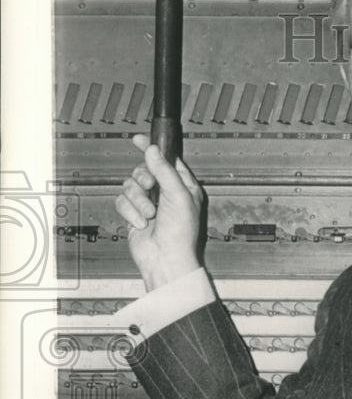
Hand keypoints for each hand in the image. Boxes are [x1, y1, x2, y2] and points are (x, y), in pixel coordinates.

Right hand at [115, 134, 203, 291]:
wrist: (165, 258)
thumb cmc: (180, 233)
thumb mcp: (178, 195)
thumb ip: (165, 170)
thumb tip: (153, 150)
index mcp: (182, 186)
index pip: (166, 160)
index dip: (152, 150)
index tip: (139, 140)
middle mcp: (165, 193)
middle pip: (143, 170)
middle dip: (143, 180)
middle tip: (150, 189)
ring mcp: (148, 204)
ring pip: (130, 186)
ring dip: (138, 200)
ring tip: (150, 214)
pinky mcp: (133, 214)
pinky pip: (122, 201)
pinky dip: (130, 212)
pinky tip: (141, 223)